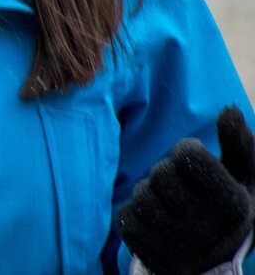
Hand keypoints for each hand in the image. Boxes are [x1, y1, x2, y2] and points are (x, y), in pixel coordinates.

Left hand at [117, 105, 254, 274]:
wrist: (214, 264)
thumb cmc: (226, 207)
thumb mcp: (243, 179)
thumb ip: (239, 143)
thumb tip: (230, 109)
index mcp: (232, 204)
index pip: (187, 154)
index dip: (186, 151)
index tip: (194, 163)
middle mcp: (207, 228)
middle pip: (161, 172)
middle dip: (166, 173)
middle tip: (181, 188)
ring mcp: (178, 245)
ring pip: (141, 195)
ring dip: (150, 194)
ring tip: (170, 207)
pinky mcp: (152, 256)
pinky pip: (125, 217)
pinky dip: (134, 215)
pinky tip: (155, 223)